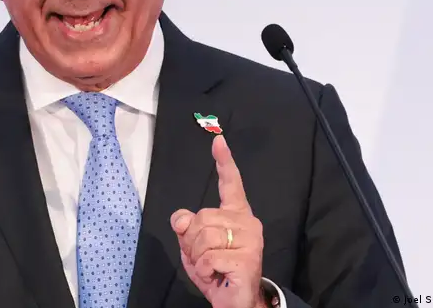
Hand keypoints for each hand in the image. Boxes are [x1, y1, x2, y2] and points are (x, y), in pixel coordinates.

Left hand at [170, 135, 266, 307]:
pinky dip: (204, 269)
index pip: (230, 184)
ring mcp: (251, 240)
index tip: (219, 141)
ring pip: (203, 236)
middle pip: (201, 217)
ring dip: (197, 257)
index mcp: (236, 215)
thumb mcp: (193, 247)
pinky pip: (208, 257)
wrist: (235, 302)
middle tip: (205, 258)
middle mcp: (248, 223)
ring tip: (212, 267)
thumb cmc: (216, 272)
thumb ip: (186, 228)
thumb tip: (181, 219)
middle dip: (191, 241)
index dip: (224, 162)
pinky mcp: (248, 258)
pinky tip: (216, 275)